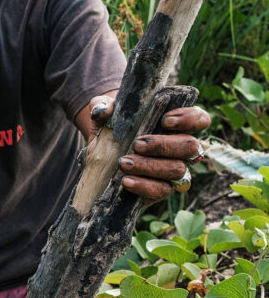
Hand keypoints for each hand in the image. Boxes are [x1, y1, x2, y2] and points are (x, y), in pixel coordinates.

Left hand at [87, 95, 210, 201]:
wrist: (98, 153)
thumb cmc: (112, 126)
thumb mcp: (104, 112)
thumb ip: (103, 106)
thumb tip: (102, 111)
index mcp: (176, 125)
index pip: (200, 119)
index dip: (190, 119)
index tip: (166, 120)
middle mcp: (180, 148)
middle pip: (191, 147)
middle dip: (164, 145)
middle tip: (138, 144)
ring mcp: (173, 170)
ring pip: (177, 169)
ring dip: (150, 166)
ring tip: (124, 163)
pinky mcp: (160, 188)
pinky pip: (162, 190)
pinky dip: (144, 186)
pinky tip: (126, 181)